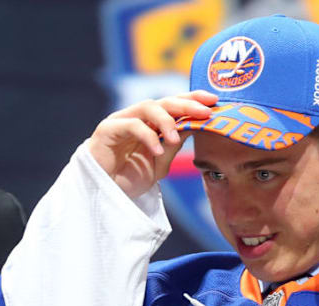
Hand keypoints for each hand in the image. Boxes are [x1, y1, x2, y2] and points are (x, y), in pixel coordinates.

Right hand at [88, 90, 216, 197]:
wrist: (104, 193)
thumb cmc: (131, 176)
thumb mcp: (161, 161)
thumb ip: (175, 144)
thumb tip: (196, 125)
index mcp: (152, 122)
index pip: (175, 104)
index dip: (193, 99)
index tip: (214, 101)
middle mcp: (138, 117)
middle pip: (165, 101)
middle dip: (187, 104)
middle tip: (205, 111)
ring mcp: (122, 120)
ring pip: (148, 107)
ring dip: (166, 120)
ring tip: (175, 138)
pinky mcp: (107, 129)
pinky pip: (131, 125)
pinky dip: (147, 136)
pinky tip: (157, 150)